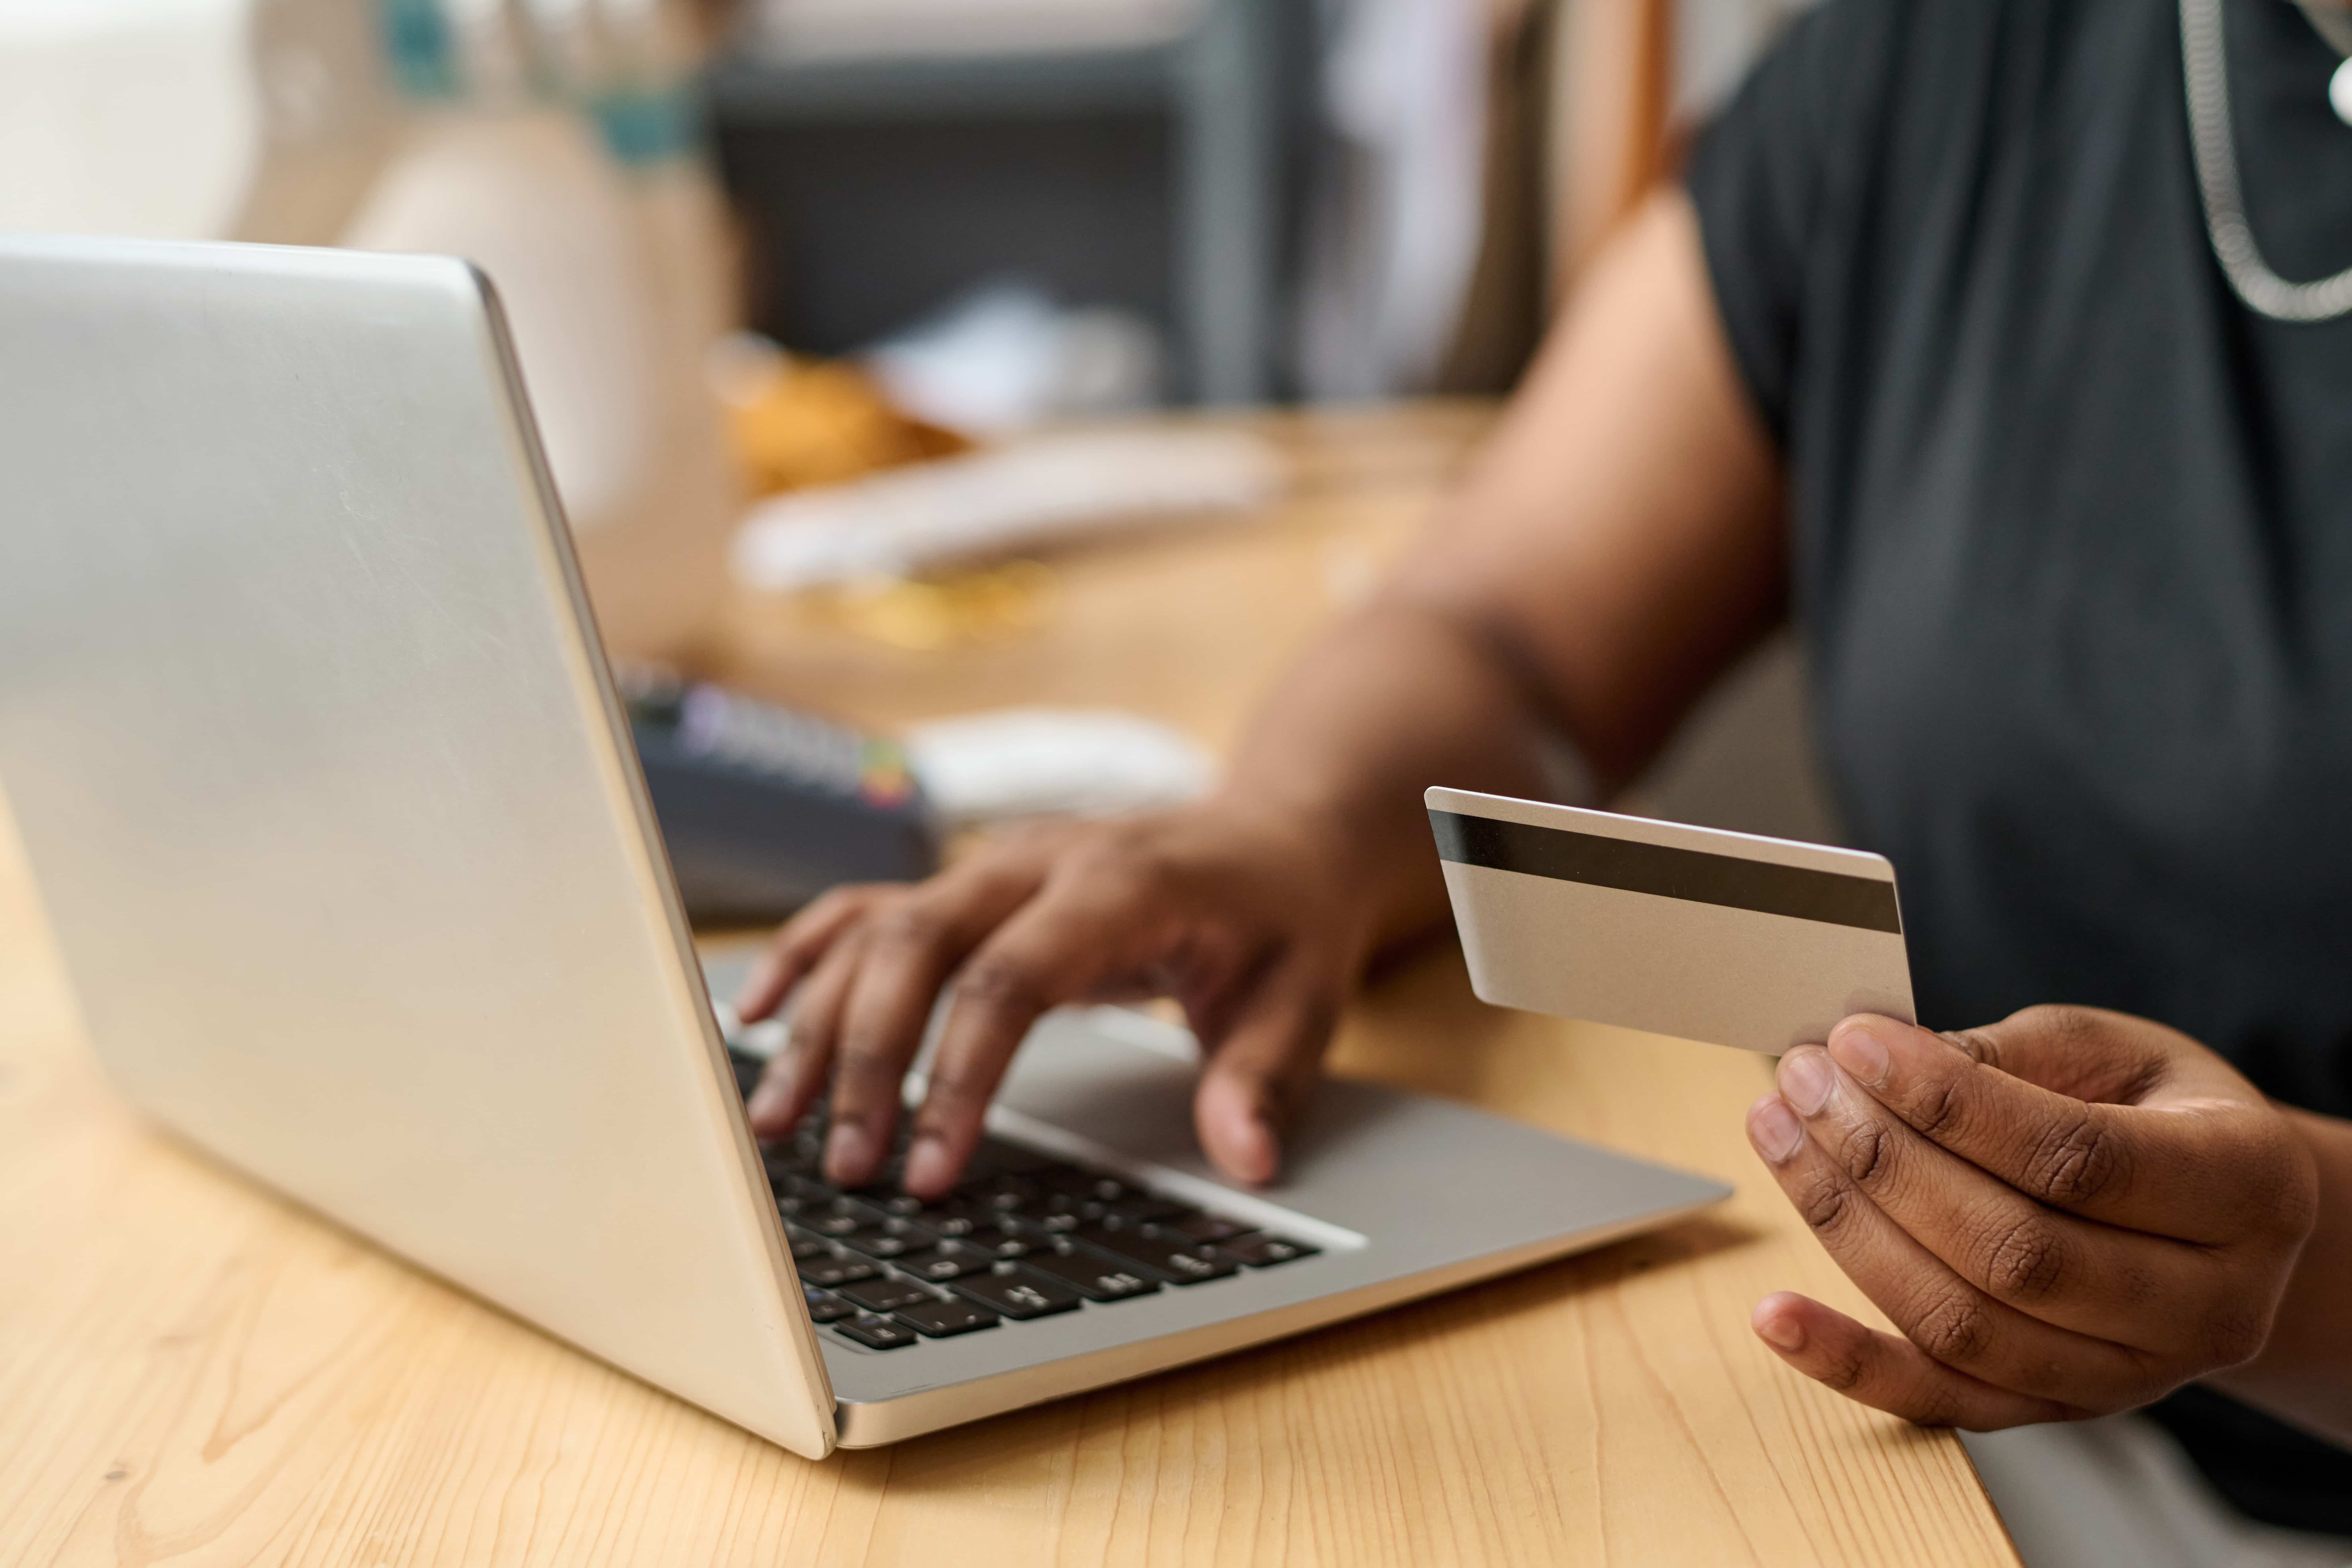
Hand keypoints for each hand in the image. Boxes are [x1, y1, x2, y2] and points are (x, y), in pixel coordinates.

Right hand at [733, 801, 1376, 1198]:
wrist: (1278, 831)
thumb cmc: (1285, 914)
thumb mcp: (1307, 994)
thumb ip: (1266, 1076)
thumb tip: (1243, 1158)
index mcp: (1120, 882)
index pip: (1010, 980)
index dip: (960, 1076)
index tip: (933, 1169)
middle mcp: (1040, 860)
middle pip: (919, 947)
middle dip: (866, 1059)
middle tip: (847, 1166)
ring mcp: (996, 864)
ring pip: (879, 931)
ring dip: (821, 1023)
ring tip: (777, 1122)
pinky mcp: (972, 880)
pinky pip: (871, 908)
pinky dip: (810, 956)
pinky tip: (757, 1015)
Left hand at [1745, 1005, 2318, 1426]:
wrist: (2221, 1218)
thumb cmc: (2161, 1114)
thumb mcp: (2120, 1053)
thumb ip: (2015, 1053)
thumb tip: (1891, 1057)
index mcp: (2248, 1190)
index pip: (2074, 1158)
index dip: (1950, 1101)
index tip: (1854, 1042)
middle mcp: (2207, 1305)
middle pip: (2013, 1249)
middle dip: (1884, 1158)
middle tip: (1803, 1081)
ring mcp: (2131, 1376)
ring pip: (1965, 1323)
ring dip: (1847, 1228)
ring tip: (1777, 1135)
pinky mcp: (2057, 1410)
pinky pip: (1940, 1401)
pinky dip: (1847, 1362)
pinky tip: (1772, 1315)